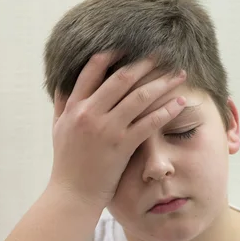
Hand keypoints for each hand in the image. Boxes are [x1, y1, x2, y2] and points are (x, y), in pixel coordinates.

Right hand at [48, 52, 186, 209]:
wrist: (72, 195)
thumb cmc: (67, 163)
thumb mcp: (58, 129)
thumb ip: (62, 104)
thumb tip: (63, 82)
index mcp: (74, 107)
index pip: (92, 71)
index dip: (112, 55)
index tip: (129, 46)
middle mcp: (89, 113)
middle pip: (121, 78)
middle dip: (145, 63)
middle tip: (163, 53)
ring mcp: (107, 129)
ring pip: (139, 97)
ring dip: (162, 83)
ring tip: (179, 74)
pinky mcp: (122, 145)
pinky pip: (149, 122)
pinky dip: (167, 110)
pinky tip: (181, 103)